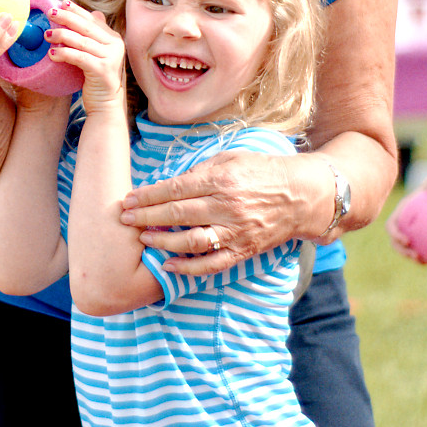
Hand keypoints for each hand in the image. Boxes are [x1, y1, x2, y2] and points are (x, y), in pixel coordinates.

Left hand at [39, 1, 124, 116]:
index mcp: (113, 38)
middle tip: (50, 13)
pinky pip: (80, 57)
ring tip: (46, 34)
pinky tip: (52, 53)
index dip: (77, 10)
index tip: (62, 3)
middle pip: (86, 27)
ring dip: (62, 35)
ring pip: (82, 41)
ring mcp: (111, 57)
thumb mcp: (97, 54)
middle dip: (67, 18)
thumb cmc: (96, 78)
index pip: (92, 19)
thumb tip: (94, 13)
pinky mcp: (103, 70)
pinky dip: (64, 53)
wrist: (106, 104)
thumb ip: (94, 36)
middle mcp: (115, 45)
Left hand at [124, 151, 306, 275]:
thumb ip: (201, 170)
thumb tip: (171, 182)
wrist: (302, 195)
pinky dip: (188, 268)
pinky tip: (168, 265)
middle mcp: (227, 206)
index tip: (128, 199)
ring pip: (191, 241)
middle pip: (178, 213)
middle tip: (124, 219)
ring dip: (163, 242)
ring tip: (144, 239)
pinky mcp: (243, 250)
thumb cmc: (263, 171)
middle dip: (147, 217)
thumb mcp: (232, 158)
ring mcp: (235, 231)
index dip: (149, 195)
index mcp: (222, 179)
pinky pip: (212, 264)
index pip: (176, 188)